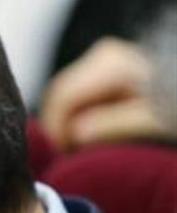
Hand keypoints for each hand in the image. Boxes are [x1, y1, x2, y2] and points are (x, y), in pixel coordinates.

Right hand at [40, 37, 168, 149]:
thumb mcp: (154, 117)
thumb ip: (114, 124)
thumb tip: (76, 134)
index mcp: (109, 64)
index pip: (63, 97)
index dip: (57, 129)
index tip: (65, 155)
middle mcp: (101, 56)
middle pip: (60, 95)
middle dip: (60, 126)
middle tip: (70, 155)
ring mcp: (103, 60)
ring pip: (67, 95)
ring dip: (69, 122)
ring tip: (82, 146)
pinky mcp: (107, 70)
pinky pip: (79, 95)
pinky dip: (79, 115)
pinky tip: (92, 132)